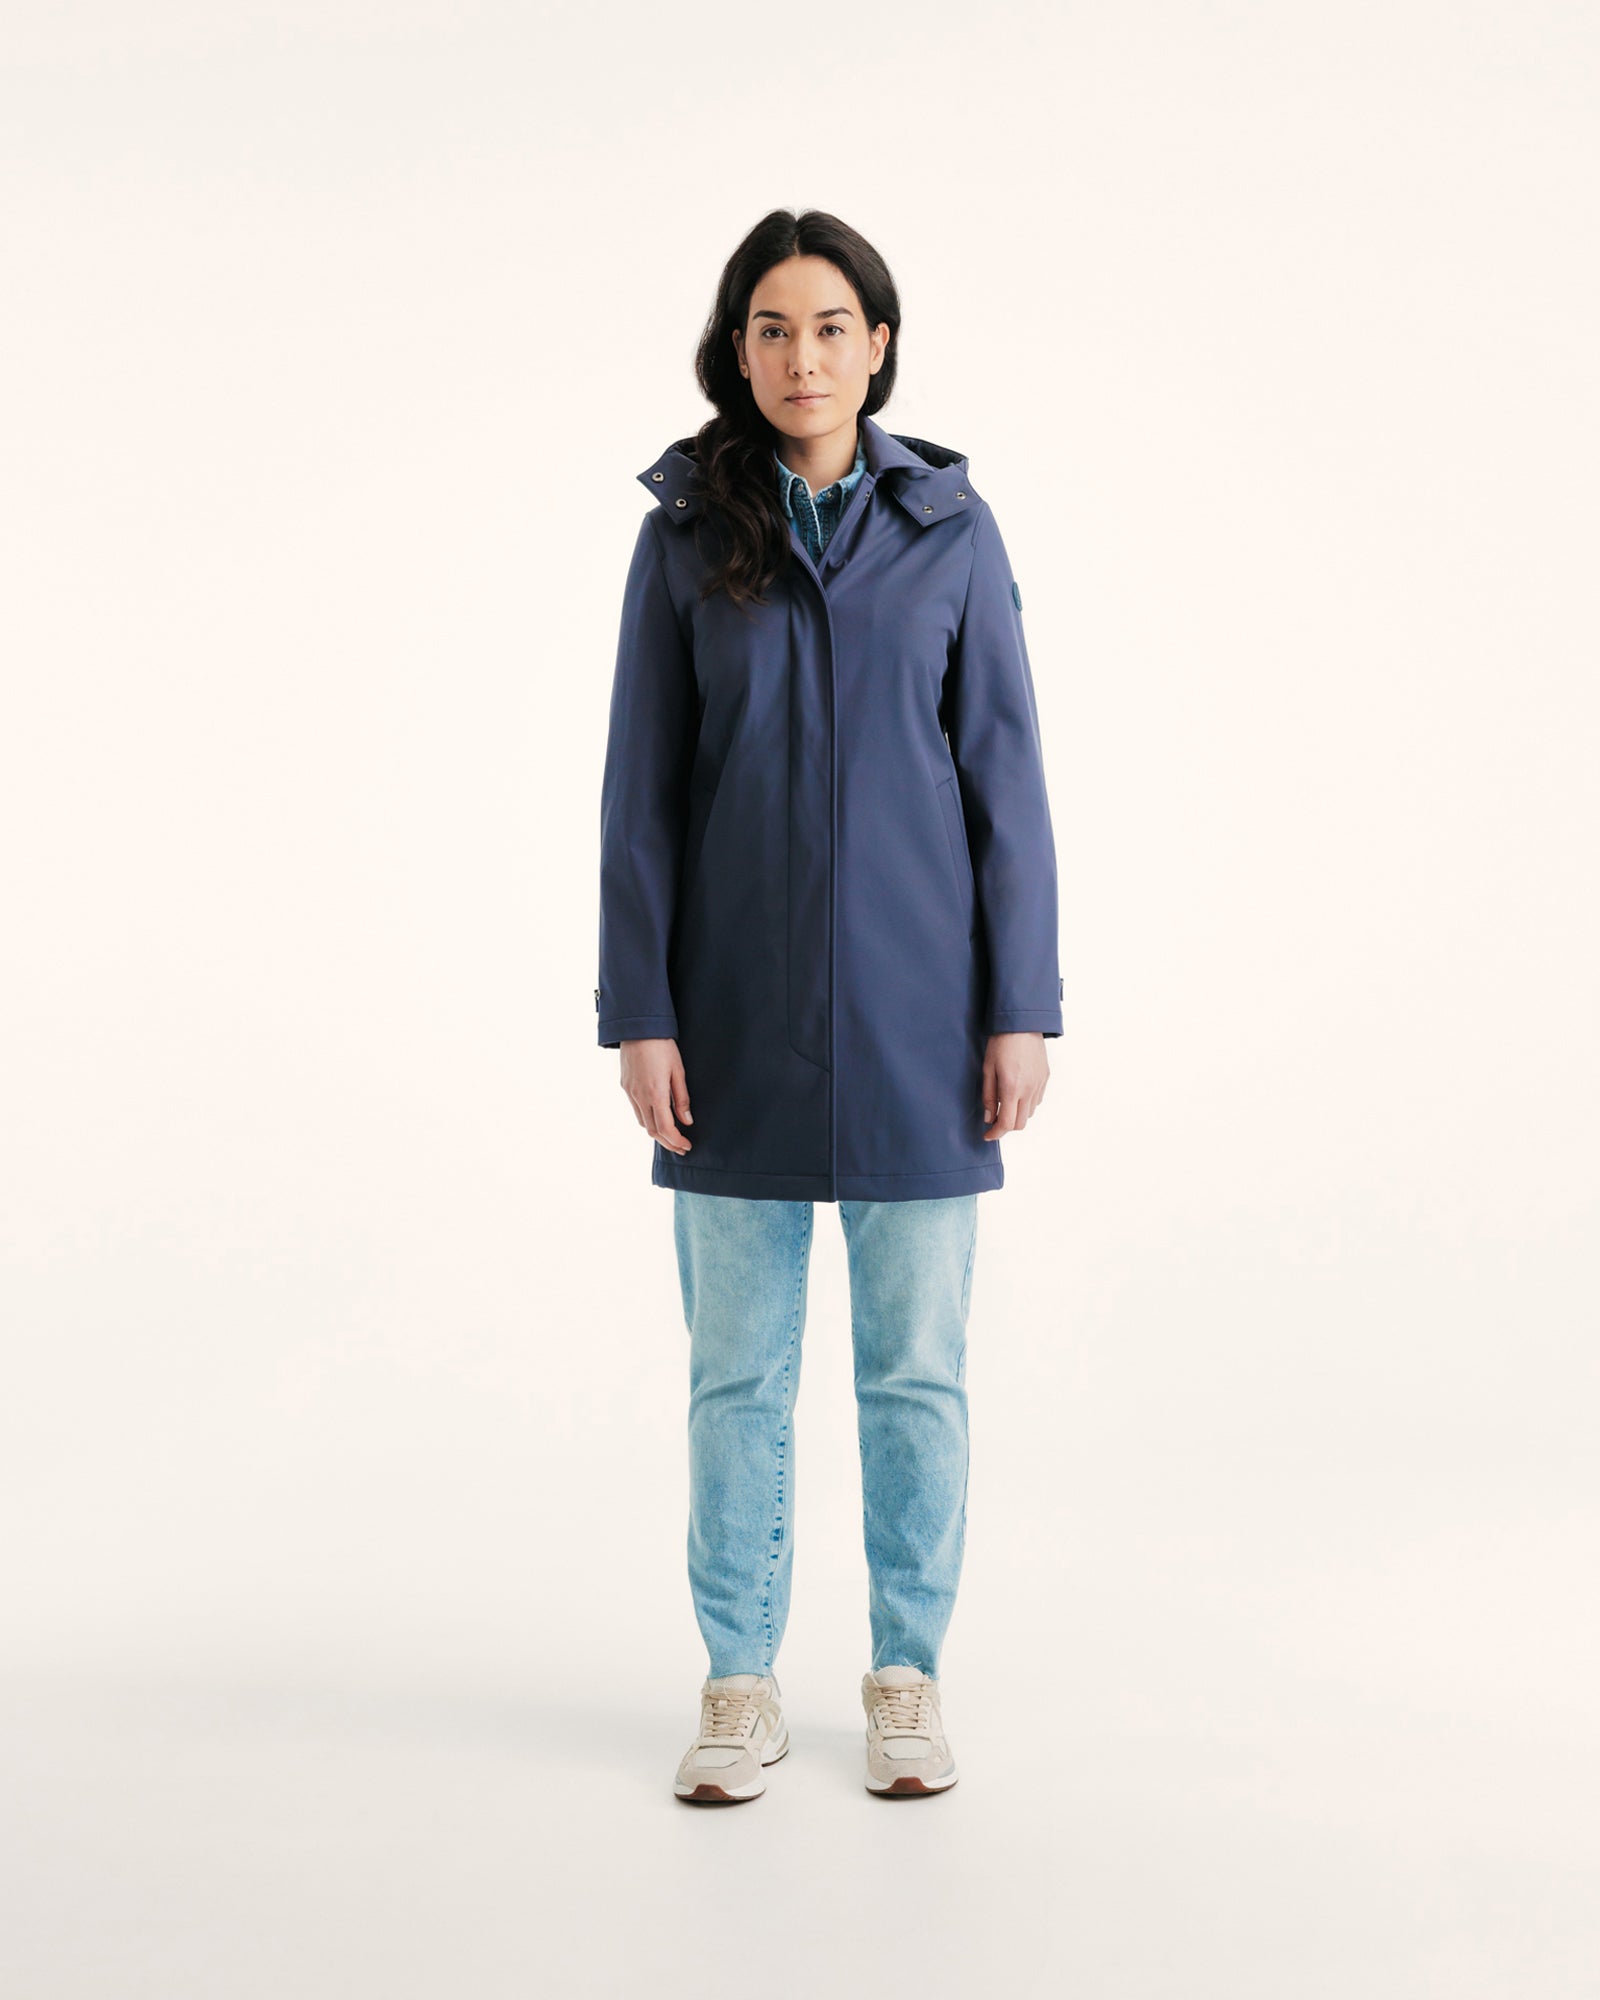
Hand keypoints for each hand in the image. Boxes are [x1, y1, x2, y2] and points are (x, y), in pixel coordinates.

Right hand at [619, 1038, 693, 1153]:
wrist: (638, 1028)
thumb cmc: (662, 1046)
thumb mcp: (678, 1070)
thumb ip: (682, 1098)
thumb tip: (687, 1121)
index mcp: (655, 1094)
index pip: (665, 1129)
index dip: (676, 1141)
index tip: (687, 1145)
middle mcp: (640, 1097)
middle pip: (653, 1131)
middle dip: (668, 1143)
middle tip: (681, 1147)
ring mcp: (630, 1092)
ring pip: (643, 1123)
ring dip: (657, 1133)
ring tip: (671, 1136)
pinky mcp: (625, 1087)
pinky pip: (636, 1110)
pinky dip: (648, 1120)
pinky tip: (658, 1118)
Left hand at [982, 1032, 1047, 1140]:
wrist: (1023, 1023)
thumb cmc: (1001, 1043)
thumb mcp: (988, 1069)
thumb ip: (988, 1096)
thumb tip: (988, 1117)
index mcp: (1012, 1088)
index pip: (1007, 1123)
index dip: (996, 1133)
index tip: (988, 1135)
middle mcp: (1029, 1090)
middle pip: (1020, 1123)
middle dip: (1006, 1126)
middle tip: (994, 1119)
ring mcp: (1039, 1084)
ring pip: (1029, 1113)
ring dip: (1017, 1114)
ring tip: (1005, 1102)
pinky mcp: (1045, 1078)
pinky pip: (1037, 1100)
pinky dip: (1026, 1103)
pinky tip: (1017, 1092)